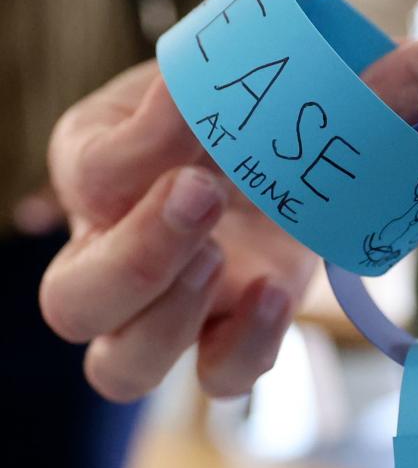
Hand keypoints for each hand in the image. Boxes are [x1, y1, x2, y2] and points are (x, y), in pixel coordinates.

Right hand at [40, 62, 317, 401]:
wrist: (295, 152)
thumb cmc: (235, 116)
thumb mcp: (209, 89)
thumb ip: (194, 94)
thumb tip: (183, 94)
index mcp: (98, 176)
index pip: (88, 177)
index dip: (142, 151)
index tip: (193, 110)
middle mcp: (116, 256)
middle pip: (71, 305)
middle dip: (135, 260)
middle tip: (200, 196)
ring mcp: (175, 309)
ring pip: (121, 370)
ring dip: (167, 321)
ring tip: (219, 256)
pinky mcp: (235, 332)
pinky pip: (221, 378)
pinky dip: (246, 347)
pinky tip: (272, 293)